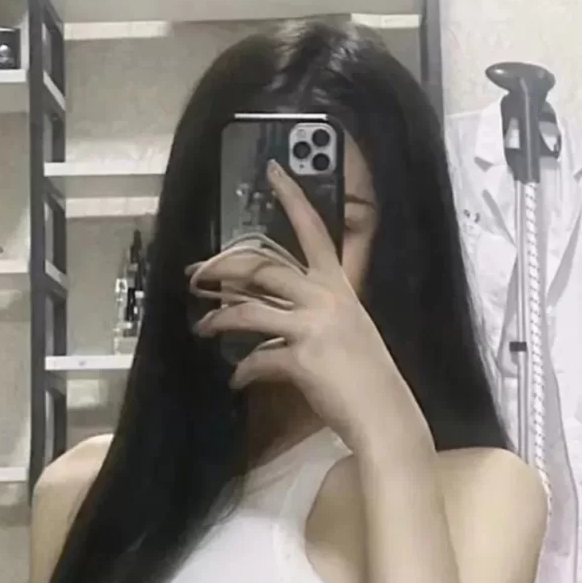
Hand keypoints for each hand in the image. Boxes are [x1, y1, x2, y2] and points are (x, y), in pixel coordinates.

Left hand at [189, 162, 429, 457]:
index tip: (272, 170)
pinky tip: (235, 381)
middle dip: (223, 268)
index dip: (292, 197)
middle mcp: (325, 298)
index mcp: (339, 286)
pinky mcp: (301, 358)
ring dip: (218, 320)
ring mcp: (312, 326)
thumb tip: (272, 316)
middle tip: (197, 274)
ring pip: (249, 310)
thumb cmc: (367, 375)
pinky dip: (243, 372)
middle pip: (263, 267)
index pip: (314, 230)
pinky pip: (258, 361)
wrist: (384, 412)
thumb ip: (314, 314)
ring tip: (201, 327)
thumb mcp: (348, 330)